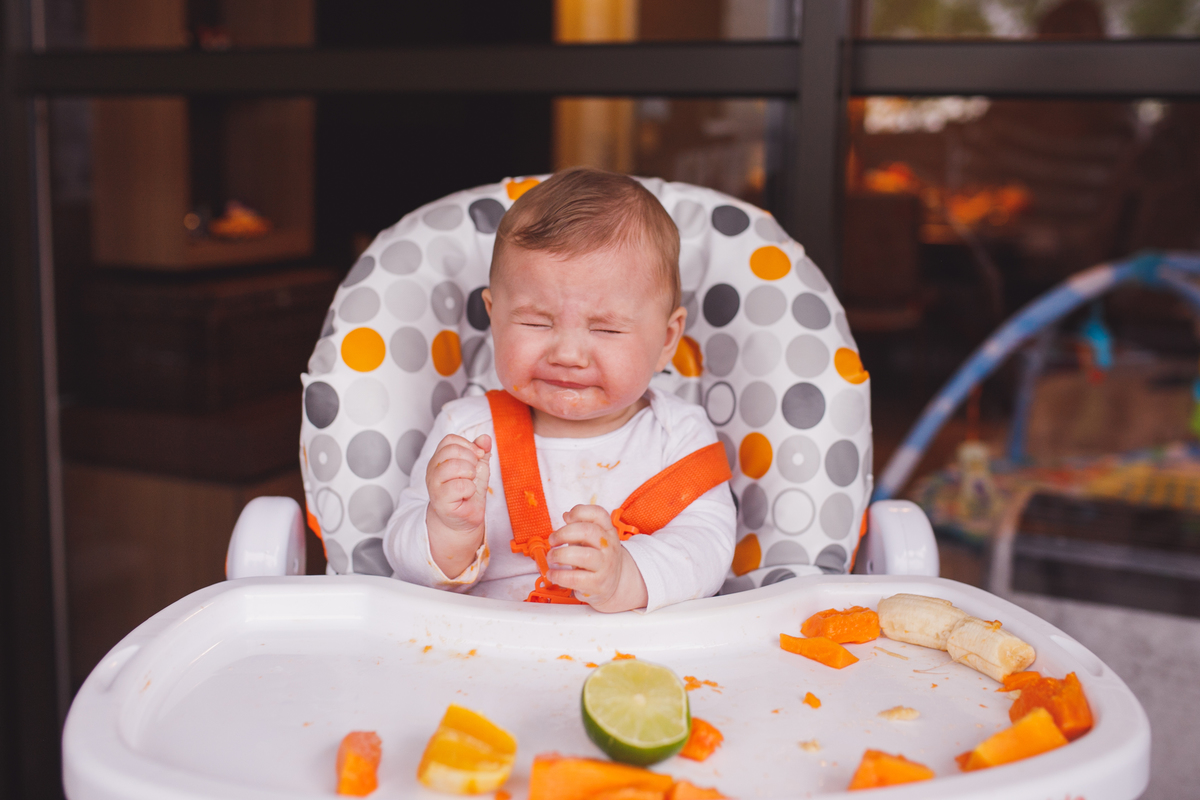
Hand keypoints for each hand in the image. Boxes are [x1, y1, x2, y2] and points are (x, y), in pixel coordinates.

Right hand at [425, 434, 490, 577]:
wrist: (462, 519)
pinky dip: (470, 489)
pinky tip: (467, 495)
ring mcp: (434, 485)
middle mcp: (433, 470)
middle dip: (471, 459)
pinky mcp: (440, 501)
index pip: (450, 440)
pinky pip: (460, 486)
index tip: (477, 457)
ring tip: (470, 483)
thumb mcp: (478, 468)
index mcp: (439, 459)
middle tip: (473, 473)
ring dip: (470, 474)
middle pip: (452, 450)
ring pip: (454, 466)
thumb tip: (485, 438)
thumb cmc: (467, 493)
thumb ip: (480, 452)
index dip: (468, 445)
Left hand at [547, 505, 647, 612]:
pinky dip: (559, 576)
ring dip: (561, 555)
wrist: (615, 582)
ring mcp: (605, 565)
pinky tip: (552, 574)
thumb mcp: (593, 540)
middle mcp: (609, 546)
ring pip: (584, 555)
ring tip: (552, 557)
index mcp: (608, 531)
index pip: (598, 514)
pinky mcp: (597, 583)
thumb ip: (580, 528)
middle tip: (552, 540)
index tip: (566, 518)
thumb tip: (566, 515)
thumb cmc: (598, 558)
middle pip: (588, 531)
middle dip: (564, 533)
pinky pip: (576, 578)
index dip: (579, 512)